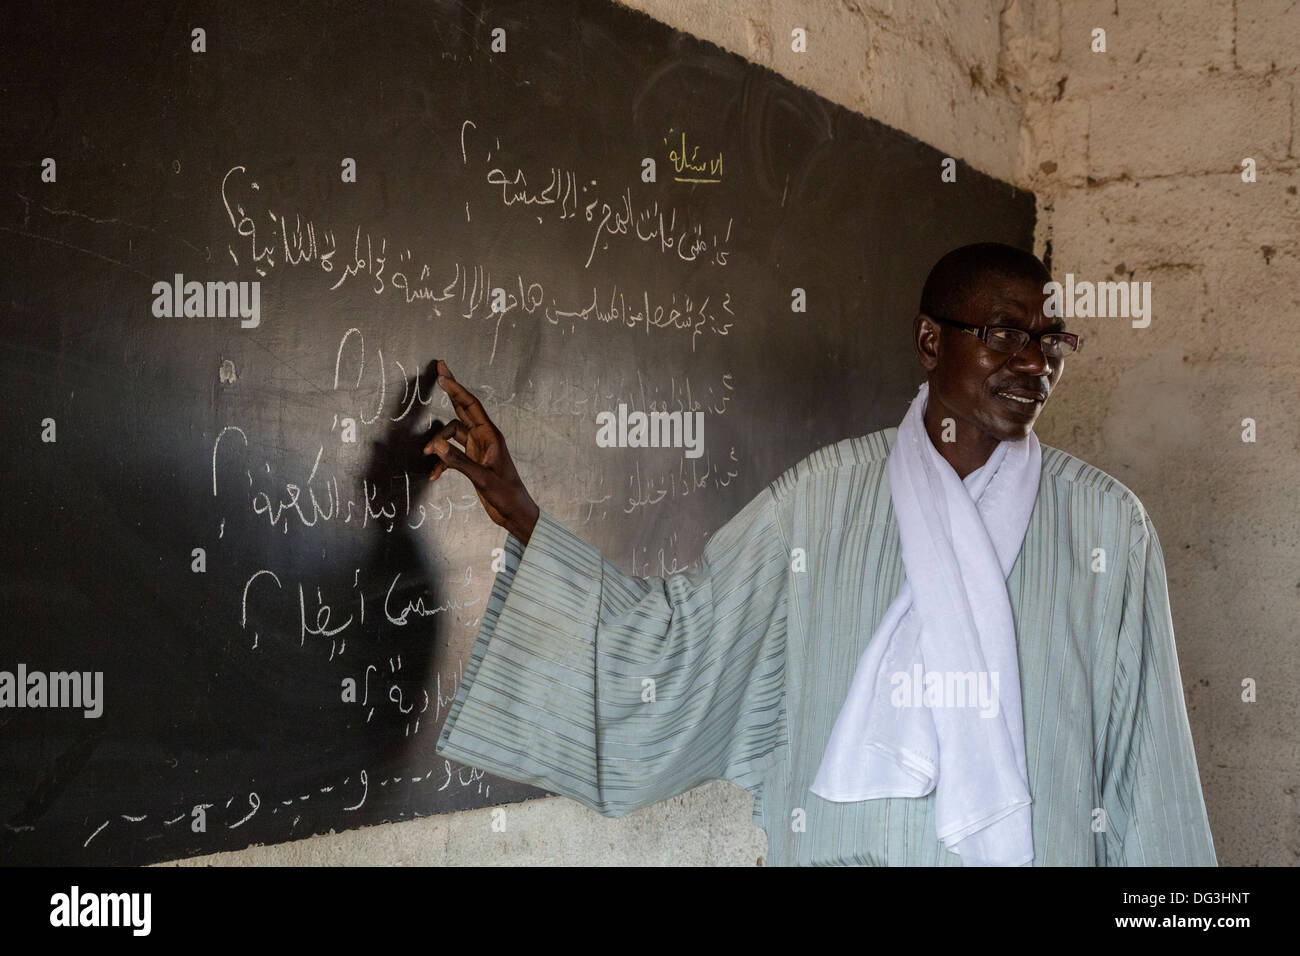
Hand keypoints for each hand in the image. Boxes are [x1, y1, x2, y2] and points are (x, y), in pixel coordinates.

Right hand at [424, 359, 539, 545]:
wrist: (515, 514)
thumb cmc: (506, 495)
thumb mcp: (481, 478)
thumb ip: (457, 461)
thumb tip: (435, 445)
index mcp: (490, 436)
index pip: (470, 406)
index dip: (456, 389)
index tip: (443, 374)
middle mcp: (484, 438)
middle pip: (463, 410)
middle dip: (450, 392)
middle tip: (439, 372)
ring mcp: (478, 449)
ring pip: (453, 435)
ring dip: (439, 442)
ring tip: (427, 454)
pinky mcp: (473, 462)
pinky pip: (452, 454)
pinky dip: (442, 462)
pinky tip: (434, 476)